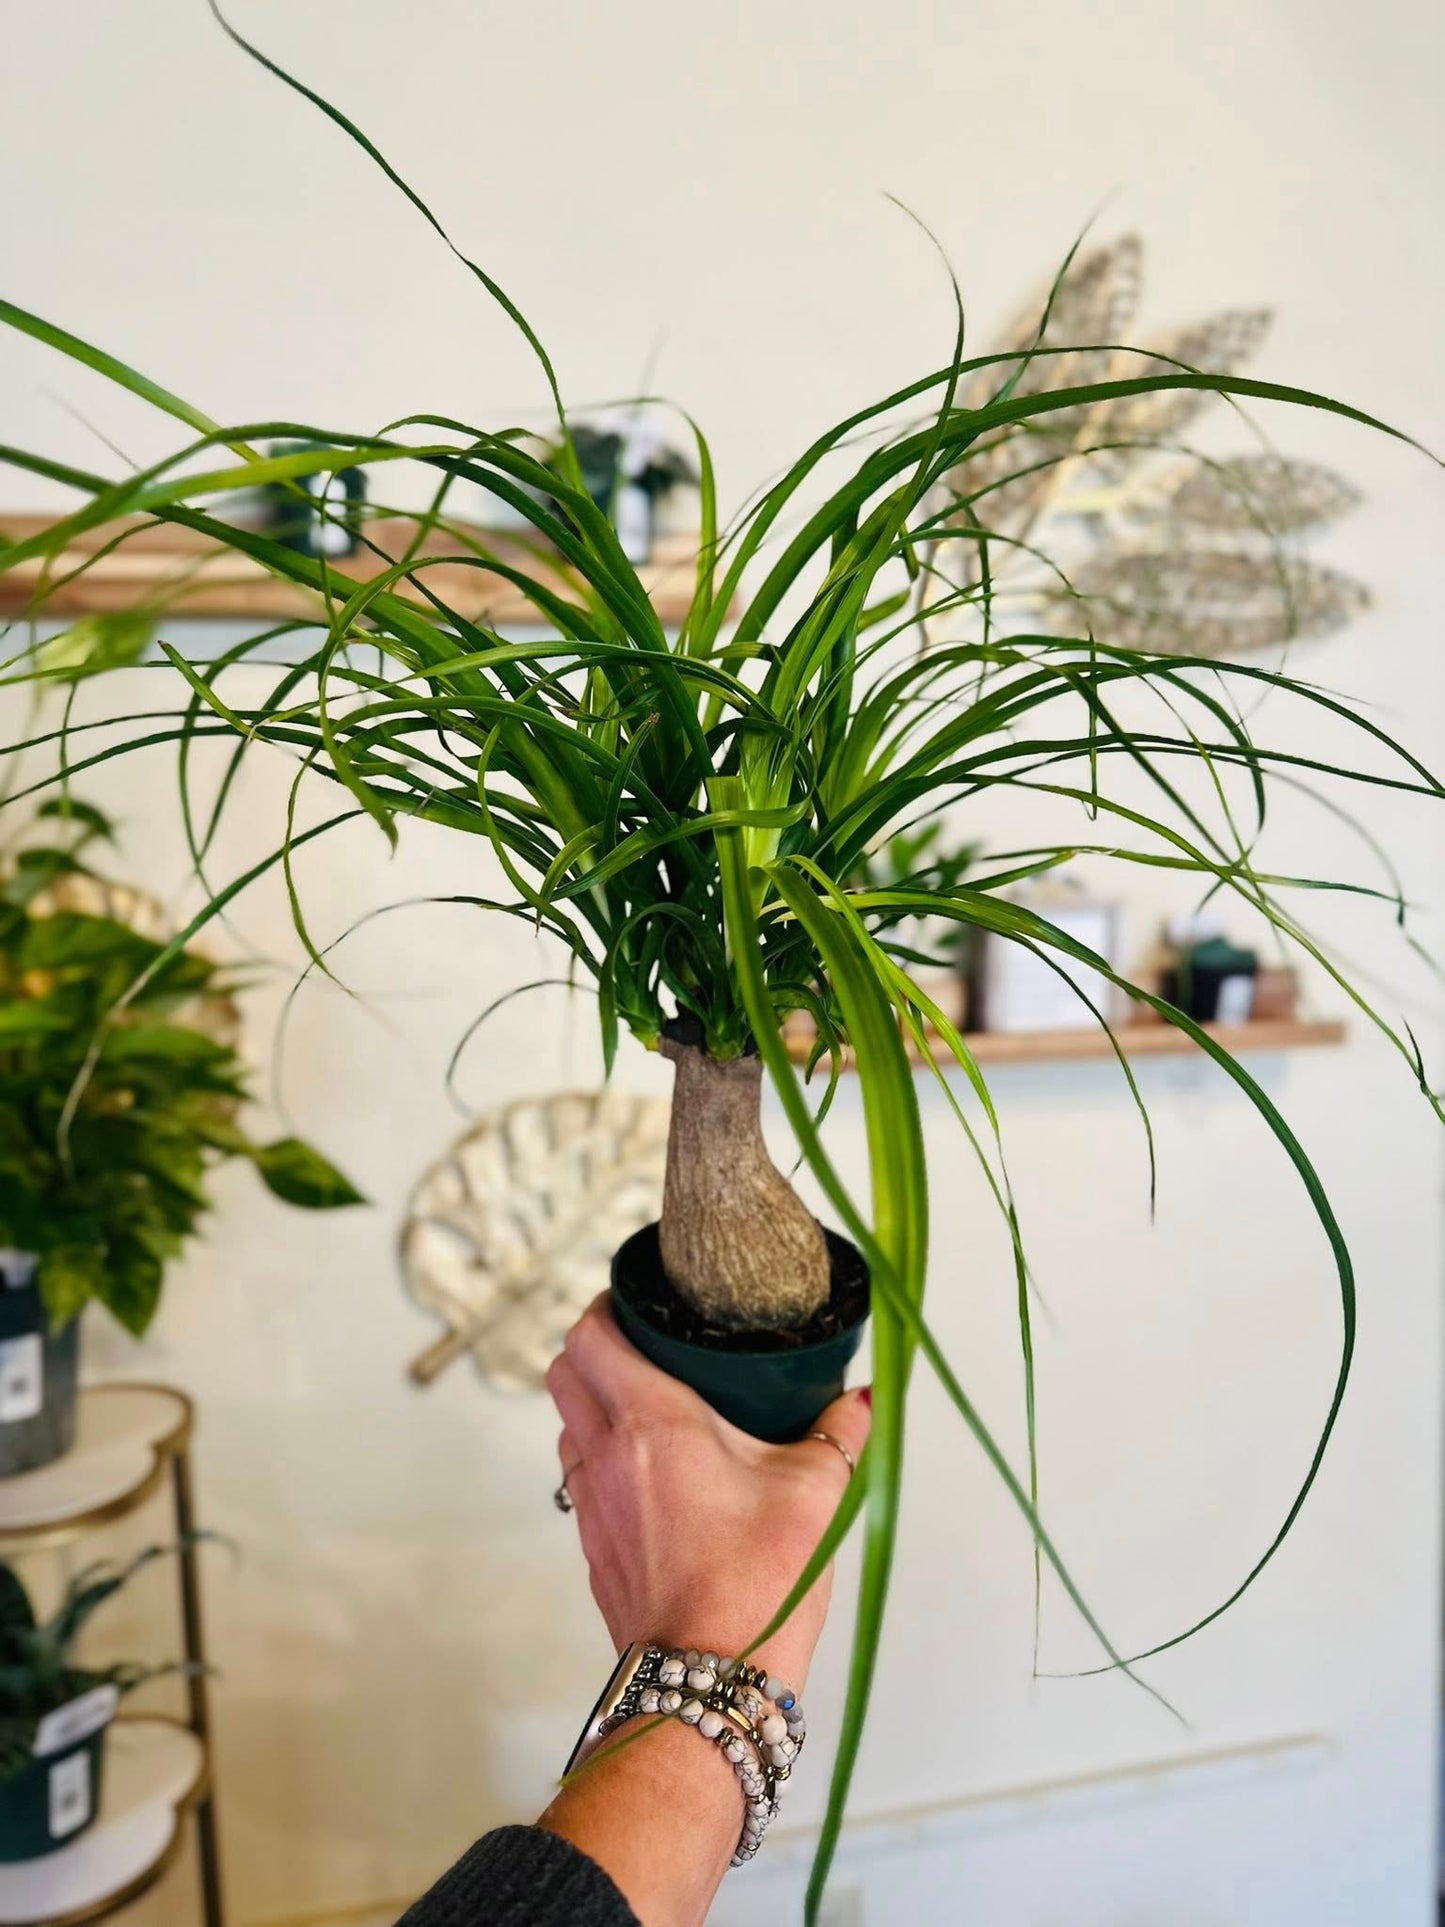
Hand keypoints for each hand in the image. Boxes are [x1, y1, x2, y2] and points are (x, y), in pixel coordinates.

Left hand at [547, 1294, 870, 1688]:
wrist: (709, 1682)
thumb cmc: (756, 1587)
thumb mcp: (817, 1494)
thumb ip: (839, 1433)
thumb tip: (857, 1399)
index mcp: (652, 1424)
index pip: (590, 1336)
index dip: (605, 1306)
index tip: (638, 1300)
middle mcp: (607, 1456)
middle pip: (565, 1372)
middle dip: (594, 1347)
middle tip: (643, 1343)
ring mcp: (591, 1505)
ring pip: (567, 1426)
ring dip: (593, 1404)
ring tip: (650, 1405)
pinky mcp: (594, 1547)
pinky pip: (580, 1478)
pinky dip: (602, 1458)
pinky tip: (654, 1473)